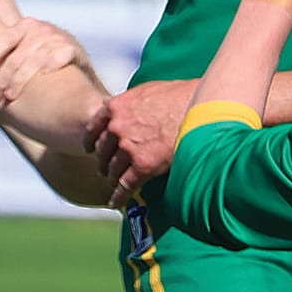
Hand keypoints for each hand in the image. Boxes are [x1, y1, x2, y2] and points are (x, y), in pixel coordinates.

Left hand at [0, 18, 88, 105]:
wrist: (77, 67)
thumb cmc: (42, 61)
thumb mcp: (25, 52)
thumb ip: (6, 56)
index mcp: (26, 26)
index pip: (6, 38)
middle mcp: (42, 29)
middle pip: (18, 53)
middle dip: (4, 76)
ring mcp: (59, 38)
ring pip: (36, 58)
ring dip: (21, 78)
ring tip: (10, 96)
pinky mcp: (74, 50)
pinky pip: (62, 55)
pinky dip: (52, 64)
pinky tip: (43, 76)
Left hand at [87, 78, 192, 204]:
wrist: (201, 108)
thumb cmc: (180, 96)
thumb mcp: (148, 90)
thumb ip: (131, 102)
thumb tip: (126, 109)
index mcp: (117, 107)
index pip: (94, 127)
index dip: (91, 140)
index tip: (89, 148)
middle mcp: (117, 127)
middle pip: (102, 150)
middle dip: (103, 160)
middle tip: (105, 168)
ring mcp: (129, 147)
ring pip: (112, 169)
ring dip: (112, 178)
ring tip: (114, 184)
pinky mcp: (144, 165)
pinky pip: (125, 185)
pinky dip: (118, 195)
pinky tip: (115, 201)